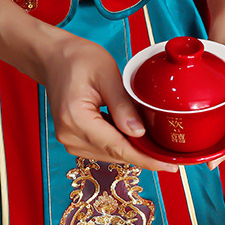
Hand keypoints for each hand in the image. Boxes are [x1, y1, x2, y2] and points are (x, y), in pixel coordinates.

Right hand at [0, 0, 176, 171]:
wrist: (54, 58)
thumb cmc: (79, 60)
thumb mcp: (107, 74)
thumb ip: (123, 105)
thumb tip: (139, 133)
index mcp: (77, 119)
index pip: (118, 148)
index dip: (147, 159)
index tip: (170, 166)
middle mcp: (71, 137)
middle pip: (117, 155)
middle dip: (144, 155)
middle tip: (170, 152)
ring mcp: (71, 142)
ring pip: (112, 155)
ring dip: (133, 150)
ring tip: (154, 140)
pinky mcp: (75, 142)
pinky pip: (105, 149)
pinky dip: (122, 144)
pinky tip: (134, 134)